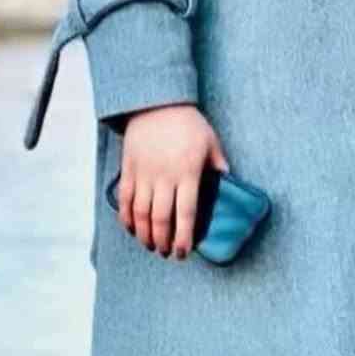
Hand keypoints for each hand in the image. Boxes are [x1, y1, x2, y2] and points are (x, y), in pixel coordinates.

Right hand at [115, 104, 229, 259]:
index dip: (184, 237)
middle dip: (163, 241)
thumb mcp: (211, 142)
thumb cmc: (188, 124)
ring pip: (141, 213)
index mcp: (187, 173)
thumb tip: (229, 183)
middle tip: (166, 252)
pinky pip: (125, 198)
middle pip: (161, 218)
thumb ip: (219, 165)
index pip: (186, 213)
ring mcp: (144, 173)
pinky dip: (126, 217)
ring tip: (150, 245)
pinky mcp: (129, 168)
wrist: (157, 103)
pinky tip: (130, 228)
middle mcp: (164, 177)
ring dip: (144, 234)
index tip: (184, 252)